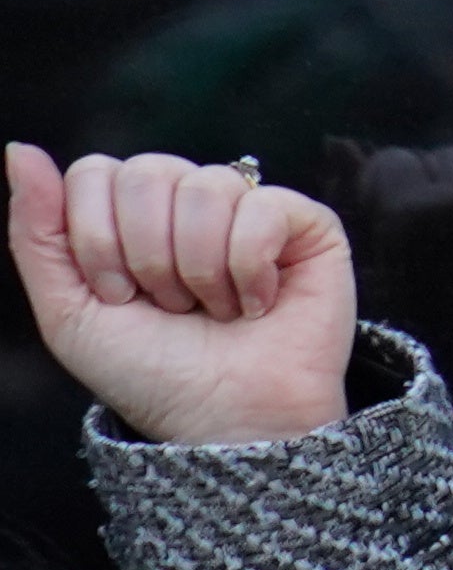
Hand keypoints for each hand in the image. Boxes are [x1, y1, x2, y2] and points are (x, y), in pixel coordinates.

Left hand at [8, 145, 356, 447]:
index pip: (96, 173)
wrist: (224, 417)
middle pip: (146, 171)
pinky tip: (258, 302)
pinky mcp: (307, 223)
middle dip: (147, 255)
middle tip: (171, 305)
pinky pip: (262, 208)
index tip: (119, 296)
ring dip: (199, 269)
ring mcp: (250, 208)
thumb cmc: (150, 373)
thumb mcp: (69, 312)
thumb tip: (20, 151)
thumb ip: (37, 233)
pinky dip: (248, 269)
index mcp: (131, 216)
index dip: (98, 239)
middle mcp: (189, 202)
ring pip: (205, 188)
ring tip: (216, 308)